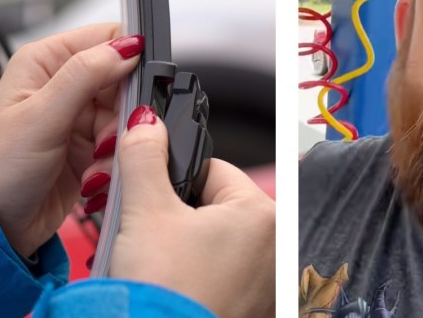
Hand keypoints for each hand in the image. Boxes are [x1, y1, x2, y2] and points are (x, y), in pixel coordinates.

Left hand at [0, 23, 141, 256]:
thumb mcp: (41, 116)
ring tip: (94, 164)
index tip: (133, 89)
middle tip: (107, 138)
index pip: (107, 38)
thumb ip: (85, 76)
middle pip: (124, 80)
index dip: (128, 59)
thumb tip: (126, 47)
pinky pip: (122, 143)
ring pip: (127, 115)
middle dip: (123, 113)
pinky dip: (113, 162)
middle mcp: (63, 83)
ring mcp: (77, 115)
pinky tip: (92, 176)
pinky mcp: (89, 144)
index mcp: (46, 61)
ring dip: (117, 143)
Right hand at [79, 106, 275, 317]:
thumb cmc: (164, 294)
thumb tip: (145, 123)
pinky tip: (177, 283)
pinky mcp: (255, 305)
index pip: (213, 169)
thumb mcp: (145, 212)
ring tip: (163, 265)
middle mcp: (278, 246)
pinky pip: (225, 271)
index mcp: (263, 214)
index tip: (153, 198)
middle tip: (153, 237)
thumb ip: (145, 156)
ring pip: (217, 239)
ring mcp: (270, 281)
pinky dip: (202, 272)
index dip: (174, 180)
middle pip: (215, 205)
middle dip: (179, 215)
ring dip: (189, 244)